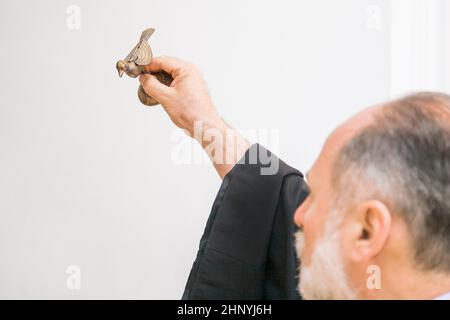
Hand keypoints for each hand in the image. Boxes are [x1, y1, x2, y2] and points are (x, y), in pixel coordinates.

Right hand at [139, 56, 250, 178]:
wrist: (205, 126)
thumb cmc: (192, 113)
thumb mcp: (165, 97)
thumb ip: (151, 85)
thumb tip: (143, 78)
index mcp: (187, 69)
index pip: (163, 60)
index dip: (148, 65)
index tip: (138, 69)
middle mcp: (192, 72)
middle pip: (167, 66)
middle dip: (154, 72)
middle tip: (142, 79)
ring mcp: (193, 80)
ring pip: (171, 75)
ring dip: (160, 80)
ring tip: (150, 89)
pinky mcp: (193, 88)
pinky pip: (176, 82)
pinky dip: (167, 86)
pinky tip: (161, 94)